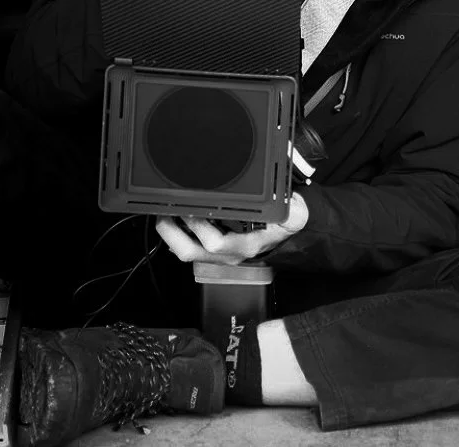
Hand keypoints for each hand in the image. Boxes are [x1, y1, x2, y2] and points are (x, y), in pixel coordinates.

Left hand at [155, 193, 308, 265]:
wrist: (283, 239)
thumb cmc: (283, 227)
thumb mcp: (295, 218)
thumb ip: (295, 212)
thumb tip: (292, 203)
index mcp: (245, 246)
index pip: (216, 242)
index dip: (198, 228)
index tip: (189, 209)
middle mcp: (227, 254)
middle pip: (190, 251)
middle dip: (172, 232)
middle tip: (165, 210)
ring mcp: (217, 255)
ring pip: (185, 251)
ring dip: (170, 233)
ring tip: (163, 212)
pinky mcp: (212, 251)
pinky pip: (189, 247)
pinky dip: (177, 234)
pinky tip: (173, 218)